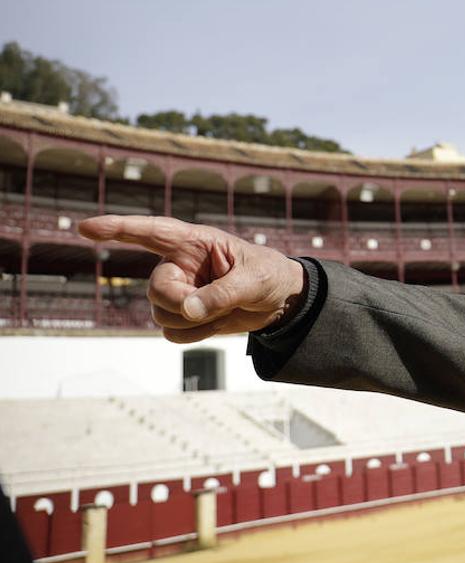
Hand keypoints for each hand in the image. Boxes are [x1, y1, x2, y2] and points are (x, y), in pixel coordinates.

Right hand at [78, 215, 307, 342]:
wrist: (280, 300)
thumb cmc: (269, 276)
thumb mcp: (254, 280)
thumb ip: (222, 293)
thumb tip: (188, 310)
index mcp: (194, 243)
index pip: (150, 232)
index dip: (117, 228)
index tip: (85, 227)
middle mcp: (179, 265)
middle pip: (156, 289)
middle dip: (180, 304)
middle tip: (213, 306)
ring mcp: (179, 290)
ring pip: (161, 314)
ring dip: (193, 321)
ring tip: (224, 310)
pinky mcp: (183, 314)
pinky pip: (171, 333)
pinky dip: (195, 335)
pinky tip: (217, 323)